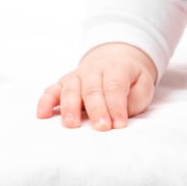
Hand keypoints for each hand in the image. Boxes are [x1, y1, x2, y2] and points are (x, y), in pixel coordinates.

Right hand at [36, 43, 156, 129]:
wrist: (116, 57)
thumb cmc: (130, 78)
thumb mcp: (143, 84)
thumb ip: (135, 98)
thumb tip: (121, 114)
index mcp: (116, 68)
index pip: (114, 86)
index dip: (116, 106)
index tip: (119, 124)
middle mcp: (93, 70)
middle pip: (92, 89)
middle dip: (96, 110)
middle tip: (101, 127)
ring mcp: (76, 76)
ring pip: (70, 89)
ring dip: (70, 107)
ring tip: (72, 125)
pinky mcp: (64, 83)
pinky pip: (52, 90)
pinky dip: (45, 101)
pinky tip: (43, 114)